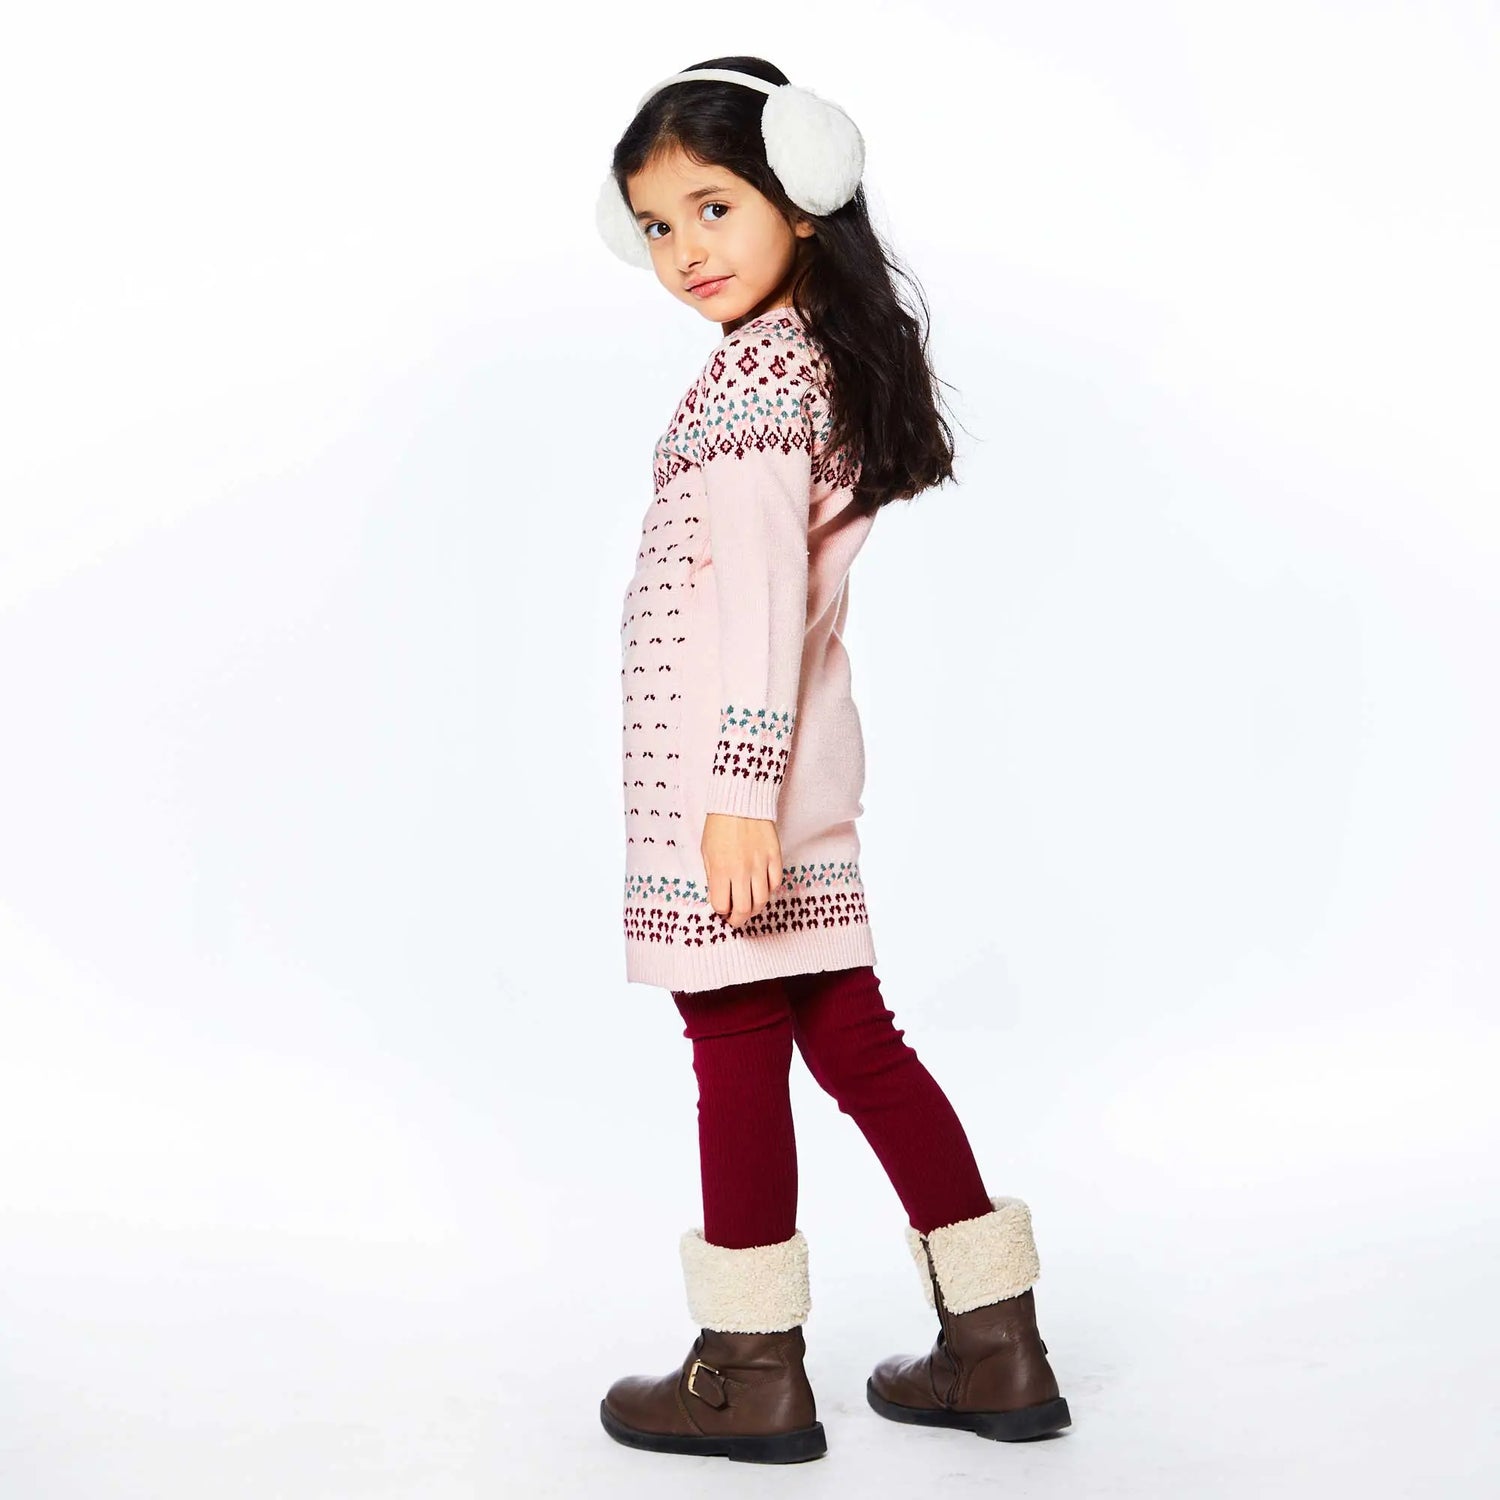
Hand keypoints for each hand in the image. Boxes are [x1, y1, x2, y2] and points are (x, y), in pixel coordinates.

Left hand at [702, 813, 784, 928]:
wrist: (740, 801)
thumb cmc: (719, 825)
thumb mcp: (706, 852)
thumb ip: (711, 876)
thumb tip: (718, 897)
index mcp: (719, 870)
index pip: (721, 905)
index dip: (721, 912)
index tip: (721, 911)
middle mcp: (741, 871)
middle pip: (743, 909)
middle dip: (738, 919)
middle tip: (735, 919)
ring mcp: (760, 865)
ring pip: (762, 900)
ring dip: (755, 908)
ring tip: (750, 907)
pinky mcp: (774, 857)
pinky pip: (775, 883)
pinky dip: (769, 890)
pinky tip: (762, 888)